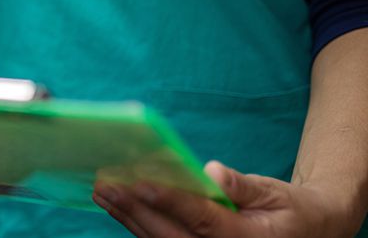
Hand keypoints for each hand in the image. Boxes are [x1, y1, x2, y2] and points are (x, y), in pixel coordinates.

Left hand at [92, 161, 361, 236]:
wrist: (303, 232)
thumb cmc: (288, 209)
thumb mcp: (274, 193)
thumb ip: (243, 185)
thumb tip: (211, 172)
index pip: (201, 219)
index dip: (170, 202)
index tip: (141, 184)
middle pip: (170, 233)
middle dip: (135, 209)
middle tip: (107, 185)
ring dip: (127, 216)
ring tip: (102, 191)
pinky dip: (135, 222)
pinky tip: (116, 204)